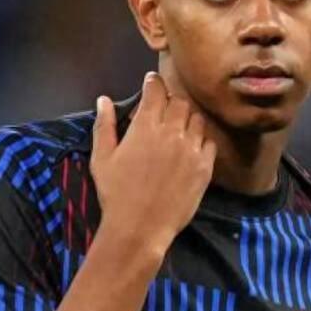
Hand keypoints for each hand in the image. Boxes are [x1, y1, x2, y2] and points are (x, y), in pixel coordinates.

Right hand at [90, 72, 216, 254]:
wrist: (140, 227)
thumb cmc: (116, 193)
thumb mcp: (102, 159)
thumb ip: (104, 126)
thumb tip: (103, 100)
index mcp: (145, 126)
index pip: (156, 90)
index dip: (154, 82)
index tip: (152, 82)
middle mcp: (172, 132)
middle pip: (180, 102)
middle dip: (171, 102)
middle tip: (163, 111)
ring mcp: (192, 149)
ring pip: (197, 119)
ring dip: (187, 119)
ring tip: (178, 129)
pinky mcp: (205, 167)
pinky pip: (209, 142)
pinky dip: (200, 140)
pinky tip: (190, 149)